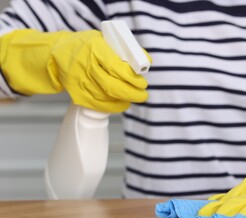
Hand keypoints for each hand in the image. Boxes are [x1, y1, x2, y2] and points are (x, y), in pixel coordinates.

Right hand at [0, 29, 150, 112]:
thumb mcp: (103, 40)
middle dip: (132, 93)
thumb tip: (146, 61)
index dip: (132, 77)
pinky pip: (99, 106)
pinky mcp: (78, 95)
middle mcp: (86, 67)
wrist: (57, 55)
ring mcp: (81, 83)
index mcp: (95, 49)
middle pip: (113, 86)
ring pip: (107, 98)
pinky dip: (114, 107)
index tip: (142, 82)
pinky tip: (122, 103)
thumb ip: (124, 50)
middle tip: (143, 94)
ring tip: (134, 97)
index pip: (117, 67)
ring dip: (125, 100)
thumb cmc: (86, 46)